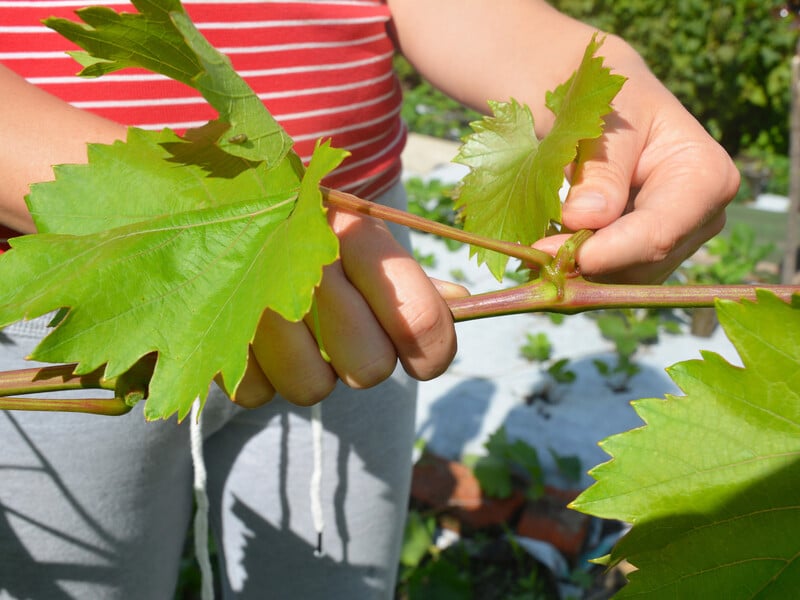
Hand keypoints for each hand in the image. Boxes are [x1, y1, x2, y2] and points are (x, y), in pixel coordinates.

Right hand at [231, 206, 466, 407]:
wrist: (211, 201)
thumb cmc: (306, 227)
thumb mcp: (360, 235)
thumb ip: (408, 275)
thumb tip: (463, 303)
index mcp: (355, 233)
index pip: (420, 321)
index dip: (434, 352)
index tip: (425, 356)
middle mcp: (305, 264)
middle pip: (371, 369)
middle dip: (366, 359)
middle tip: (346, 330)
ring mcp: (250, 299)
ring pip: (314, 389)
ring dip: (311, 369)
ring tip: (297, 329)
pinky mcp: (209, 332)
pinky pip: (258, 394)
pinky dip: (262, 374)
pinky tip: (256, 334)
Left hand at [534, 55, 739, 283]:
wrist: (605, 106)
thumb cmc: (610, 100)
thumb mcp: (604, 119)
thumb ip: (599, 170)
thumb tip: (585, 219)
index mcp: (707, 179)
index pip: (657, 234)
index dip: (603, 252)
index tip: (549, 252)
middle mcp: (703, 220)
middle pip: (640, 265)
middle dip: (584, 264)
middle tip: (529, 253)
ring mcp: (678, 243)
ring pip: (622, 280)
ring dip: (576, 271)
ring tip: (537, 245)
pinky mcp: (649, 257)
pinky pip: (611, 279)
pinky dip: (577, 270)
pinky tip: (551, 248)